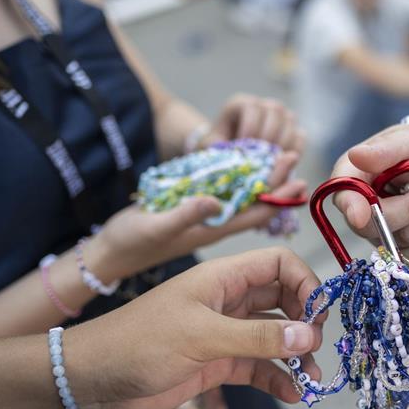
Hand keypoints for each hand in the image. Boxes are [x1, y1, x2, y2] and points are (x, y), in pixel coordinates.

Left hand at [64, 247, 324, 408]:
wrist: (91, 383)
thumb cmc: (138, 345)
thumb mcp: (201, 337)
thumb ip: (257, 338)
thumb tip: (310, 336)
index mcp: (221, 278)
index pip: (279, 264)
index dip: (305, 283)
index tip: (318, 316)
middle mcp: (227, 301)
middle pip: (283, 300)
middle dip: (306, 322)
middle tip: (316, 348)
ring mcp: (223, 333)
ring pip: (274, 337)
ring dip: (296, 356)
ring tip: (313, 381)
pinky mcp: (216, 364)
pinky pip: (258, 367)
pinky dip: (277, 379)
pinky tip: (292, 396)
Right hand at [88, 151, 306, 280]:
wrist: (109, 253)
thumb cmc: (132, 242)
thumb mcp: (157, 227)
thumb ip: (186, 215)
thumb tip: (216, 199)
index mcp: (214, 230)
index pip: (257, 213)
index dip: (279, 196)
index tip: (300, 178)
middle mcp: (215, 224)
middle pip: (254, 203)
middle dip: (275, 181)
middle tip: (293, 155)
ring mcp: (204, 218)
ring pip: (240, 197)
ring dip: (259, 177)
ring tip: (277, 155)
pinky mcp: (190, 210)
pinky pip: (221, 193)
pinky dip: (235, 178)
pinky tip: (243, 164)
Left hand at [207, 93, 306, 154]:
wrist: (231, 155)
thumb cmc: (219, 148)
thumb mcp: (212, 145)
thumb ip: (218, 147)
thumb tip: (233, 154)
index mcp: (241, 103)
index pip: (251, 106)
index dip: (250, 126)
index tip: (244, 145)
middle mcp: (263, 105)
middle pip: (274, 110)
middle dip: (268, 134)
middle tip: (261, 155)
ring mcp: (281, 116)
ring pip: (289, 119)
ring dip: (282, 142)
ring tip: (272, 160)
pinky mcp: (292, 130)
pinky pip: (300, 136)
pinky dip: (295, 149)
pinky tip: (284, 162)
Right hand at [330, 123, 408, 264]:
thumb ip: (386, 150)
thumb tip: (357, 155)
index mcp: (354, 176)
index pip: (344, 197)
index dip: (351, 208)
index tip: (361, 215)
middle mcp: (363, 209)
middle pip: (377, 225)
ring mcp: (382, 232)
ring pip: (405, 238)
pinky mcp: (405, 248)